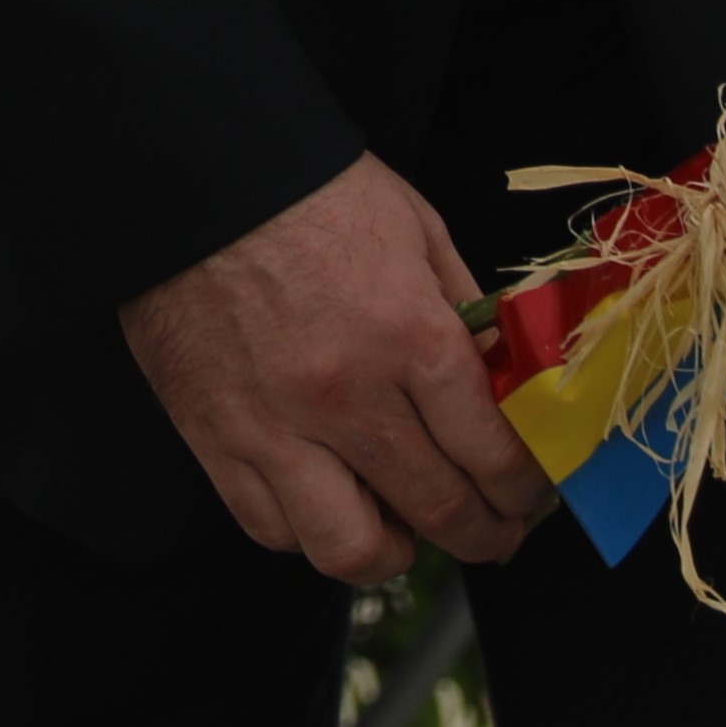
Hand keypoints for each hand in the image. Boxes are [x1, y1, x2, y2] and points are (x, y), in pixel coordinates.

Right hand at [119, 156, 557, 582]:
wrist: (196, 173)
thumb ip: (465, 314)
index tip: (529, 493)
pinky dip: (308, 531)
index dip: (525, 489)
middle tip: (495, 531)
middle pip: (440, 512)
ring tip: (406, 530)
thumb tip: (503, 383)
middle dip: (487, 535)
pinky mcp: (216, 437)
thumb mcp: (417, 229)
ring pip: (351, 550)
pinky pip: (271, 528)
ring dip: (395, 553)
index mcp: (408, 335)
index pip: (493, 455)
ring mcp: (276, 427)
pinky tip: (328, 502)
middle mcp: (347, 396)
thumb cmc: (310, 189)